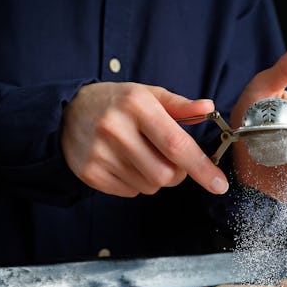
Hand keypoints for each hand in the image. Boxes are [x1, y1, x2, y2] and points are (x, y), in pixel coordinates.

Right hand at [61, 82, 228, 196]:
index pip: (176, 144)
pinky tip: (125, 163)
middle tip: (169, 159)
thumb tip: (209, 107)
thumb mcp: (148, 95)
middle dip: (177, 173)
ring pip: (149, 186)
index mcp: (136, 105)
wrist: (68, 112)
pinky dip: (136, 183)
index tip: (219, 184)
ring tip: (141, 155)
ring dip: (155, 177)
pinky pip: (130, 192)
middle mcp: (116, 129)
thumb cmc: (117, 103)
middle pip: (165, 175)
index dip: (201, 167)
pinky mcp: (89, 173)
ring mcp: (100, 153)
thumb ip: (180, 105)